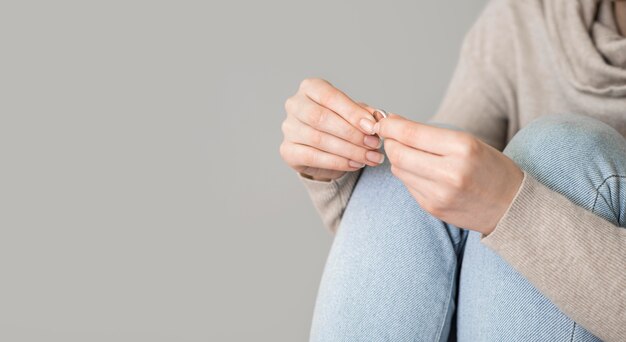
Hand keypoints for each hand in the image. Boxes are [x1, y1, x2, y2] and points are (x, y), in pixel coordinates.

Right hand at [280, 78, 385, 180]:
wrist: (323, 149)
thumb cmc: (339, 123)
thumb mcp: (354, 114)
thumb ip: (365, 114)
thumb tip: (377, 118)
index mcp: (310, 87)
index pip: (330, 97)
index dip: (352, 113)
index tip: (372, 127)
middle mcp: (294, 105)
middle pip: (321, 118)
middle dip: (351, 133)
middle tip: (373, 144)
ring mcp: (288, 128)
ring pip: (318, 139)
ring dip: (348, 150)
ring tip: (369, 157)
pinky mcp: (287, 150)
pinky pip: (312, 157)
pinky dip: (337, 162)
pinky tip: (354, 164)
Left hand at [374, 113, 523, 234]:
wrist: (511, 207)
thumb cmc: (490, 168)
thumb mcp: (469, 142)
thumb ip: (430, 134)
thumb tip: (393, 122)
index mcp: (463, 148)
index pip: (411, 133)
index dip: (390, 125)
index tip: (383, 120)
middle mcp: (450, 172)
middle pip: (398, 153)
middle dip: (389, 141)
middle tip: (390, 135)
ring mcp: (439, 194)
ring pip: (399, 169)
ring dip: (398, 158)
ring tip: (411, 152)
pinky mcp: (432, 207)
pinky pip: (407, 185)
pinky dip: (408, 174)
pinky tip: (421, 171)